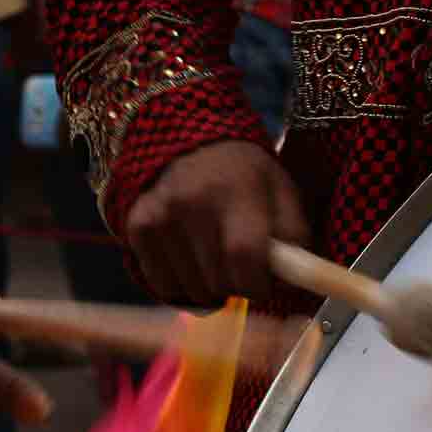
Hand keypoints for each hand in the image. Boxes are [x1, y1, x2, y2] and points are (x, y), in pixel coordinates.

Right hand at [122, 139, 309, 304]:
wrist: (190, 139)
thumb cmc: (244, 173)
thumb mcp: (281, 190)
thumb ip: (294, 237)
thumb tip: (292, 283)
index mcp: (237, 189)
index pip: (245, 258)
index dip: (259, 284)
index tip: (263, 283)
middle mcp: (193, 201)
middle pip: (219, 282)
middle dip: (237, 286)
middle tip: (241, 266)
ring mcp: (160, 215)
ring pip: (191, 291)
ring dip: (209, 288)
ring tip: (215, 258)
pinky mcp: (138, 226)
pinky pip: (163, 285)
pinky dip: (180, 284)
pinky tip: (190, 259)